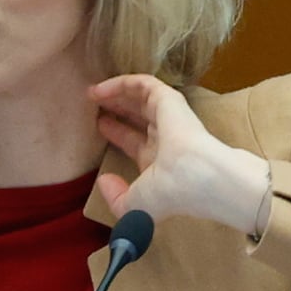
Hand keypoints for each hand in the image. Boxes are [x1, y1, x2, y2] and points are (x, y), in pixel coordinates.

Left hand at [88, 73, 273, 237]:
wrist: (198, 177)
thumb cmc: (170, 194)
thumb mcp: (134, 207)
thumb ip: (115, 198)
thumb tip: (104, 179)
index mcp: (159, 162)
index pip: (135, 141)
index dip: (115, 132)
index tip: (97, 125)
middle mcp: (165, 138)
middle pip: (137, 116)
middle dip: (116, 109)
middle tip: (92, 104)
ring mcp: (169, 117)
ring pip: (140, 97)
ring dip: (116, 93)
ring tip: (92, 92)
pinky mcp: (169, 99)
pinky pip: (143, 84)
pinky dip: (121, 83)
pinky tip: (100, 88)